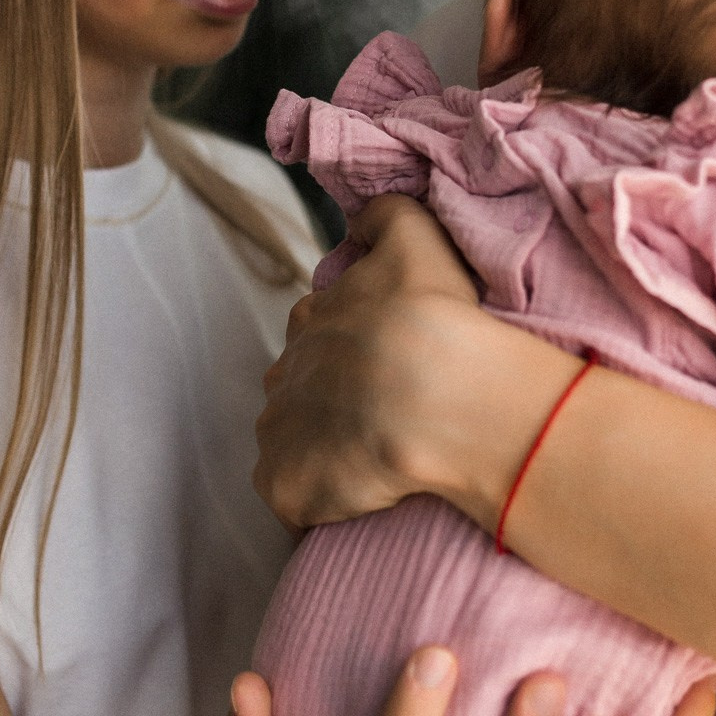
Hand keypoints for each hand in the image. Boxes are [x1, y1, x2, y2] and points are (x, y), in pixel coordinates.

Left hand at [255, 195, 579, 532]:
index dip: (352, 347)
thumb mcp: (414, 236)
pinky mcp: (284, 485)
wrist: (437, 391)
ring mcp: (279, 432)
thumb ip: (384, 215)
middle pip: (300, 386)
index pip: (318, 331)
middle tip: (384, 415)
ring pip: (292, 441)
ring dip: (323, 449)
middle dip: (331, 400)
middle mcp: (284, 372)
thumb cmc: (431, 315)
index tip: (387, 361)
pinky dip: (315, 499)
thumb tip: (359, 223)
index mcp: (312, 319)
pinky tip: (356, 501)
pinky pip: (290, 497)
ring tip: (374, 462)